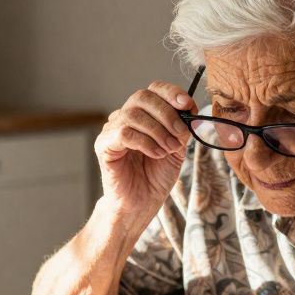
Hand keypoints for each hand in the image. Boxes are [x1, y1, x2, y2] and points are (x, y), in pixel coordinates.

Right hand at [94, 81, 195, 223]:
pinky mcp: (104, 146)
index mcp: (143, 115)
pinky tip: (156, 154)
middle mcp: (124, 118)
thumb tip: (190, 110)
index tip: (188, 105)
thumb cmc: (155, 178)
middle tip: (180, 134)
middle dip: (167, 113)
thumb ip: (181, 129)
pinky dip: (145, 142)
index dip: (171, 93)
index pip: (153, 90)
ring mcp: (112, 131)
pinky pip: (124, 133)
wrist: (141, 204)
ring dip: (158, 131)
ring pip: (133, 114)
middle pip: (142, 97)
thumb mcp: (176, 149)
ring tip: (168, 149)